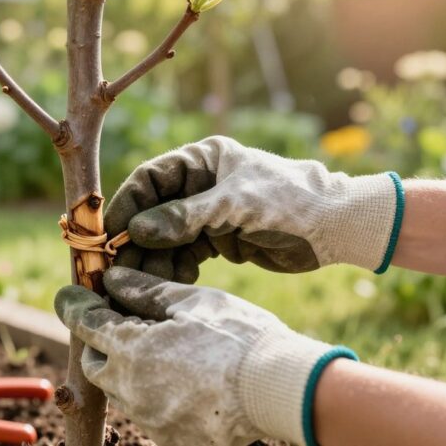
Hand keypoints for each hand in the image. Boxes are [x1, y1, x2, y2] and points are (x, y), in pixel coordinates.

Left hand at [55, 267, 355, 445]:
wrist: (279, 390)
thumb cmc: (238, 336)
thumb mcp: (191, 301)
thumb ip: (145, 291)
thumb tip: (113, 279)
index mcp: (130, 349)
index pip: (86, 325)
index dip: (74, 306)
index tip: (66, 295)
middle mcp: (130, 389)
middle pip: (97, 364)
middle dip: (103, 344)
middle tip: (123, 324)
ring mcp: (149, 418)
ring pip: (121, 390)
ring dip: (129, 370)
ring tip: (161, 351)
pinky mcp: (169, 437)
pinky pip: (147, 412)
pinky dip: (154, 393)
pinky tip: (182, 379)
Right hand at [104, 136, 402, 281]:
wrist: (335, 227)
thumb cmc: (288, 201)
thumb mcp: (234, 206)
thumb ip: (184, 218)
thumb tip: (137, 230)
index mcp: (202, 159)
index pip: (150, 179)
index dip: (127, 207)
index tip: (110, 237)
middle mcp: (200, 183)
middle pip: (153, 211)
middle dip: (136, 241)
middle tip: (118, 271)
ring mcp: (208, 212)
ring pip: (166, 237)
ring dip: (153, 260)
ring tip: (141, 286)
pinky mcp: (218, 237)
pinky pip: (185, 253)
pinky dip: (175, 269)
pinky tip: (170, 284)